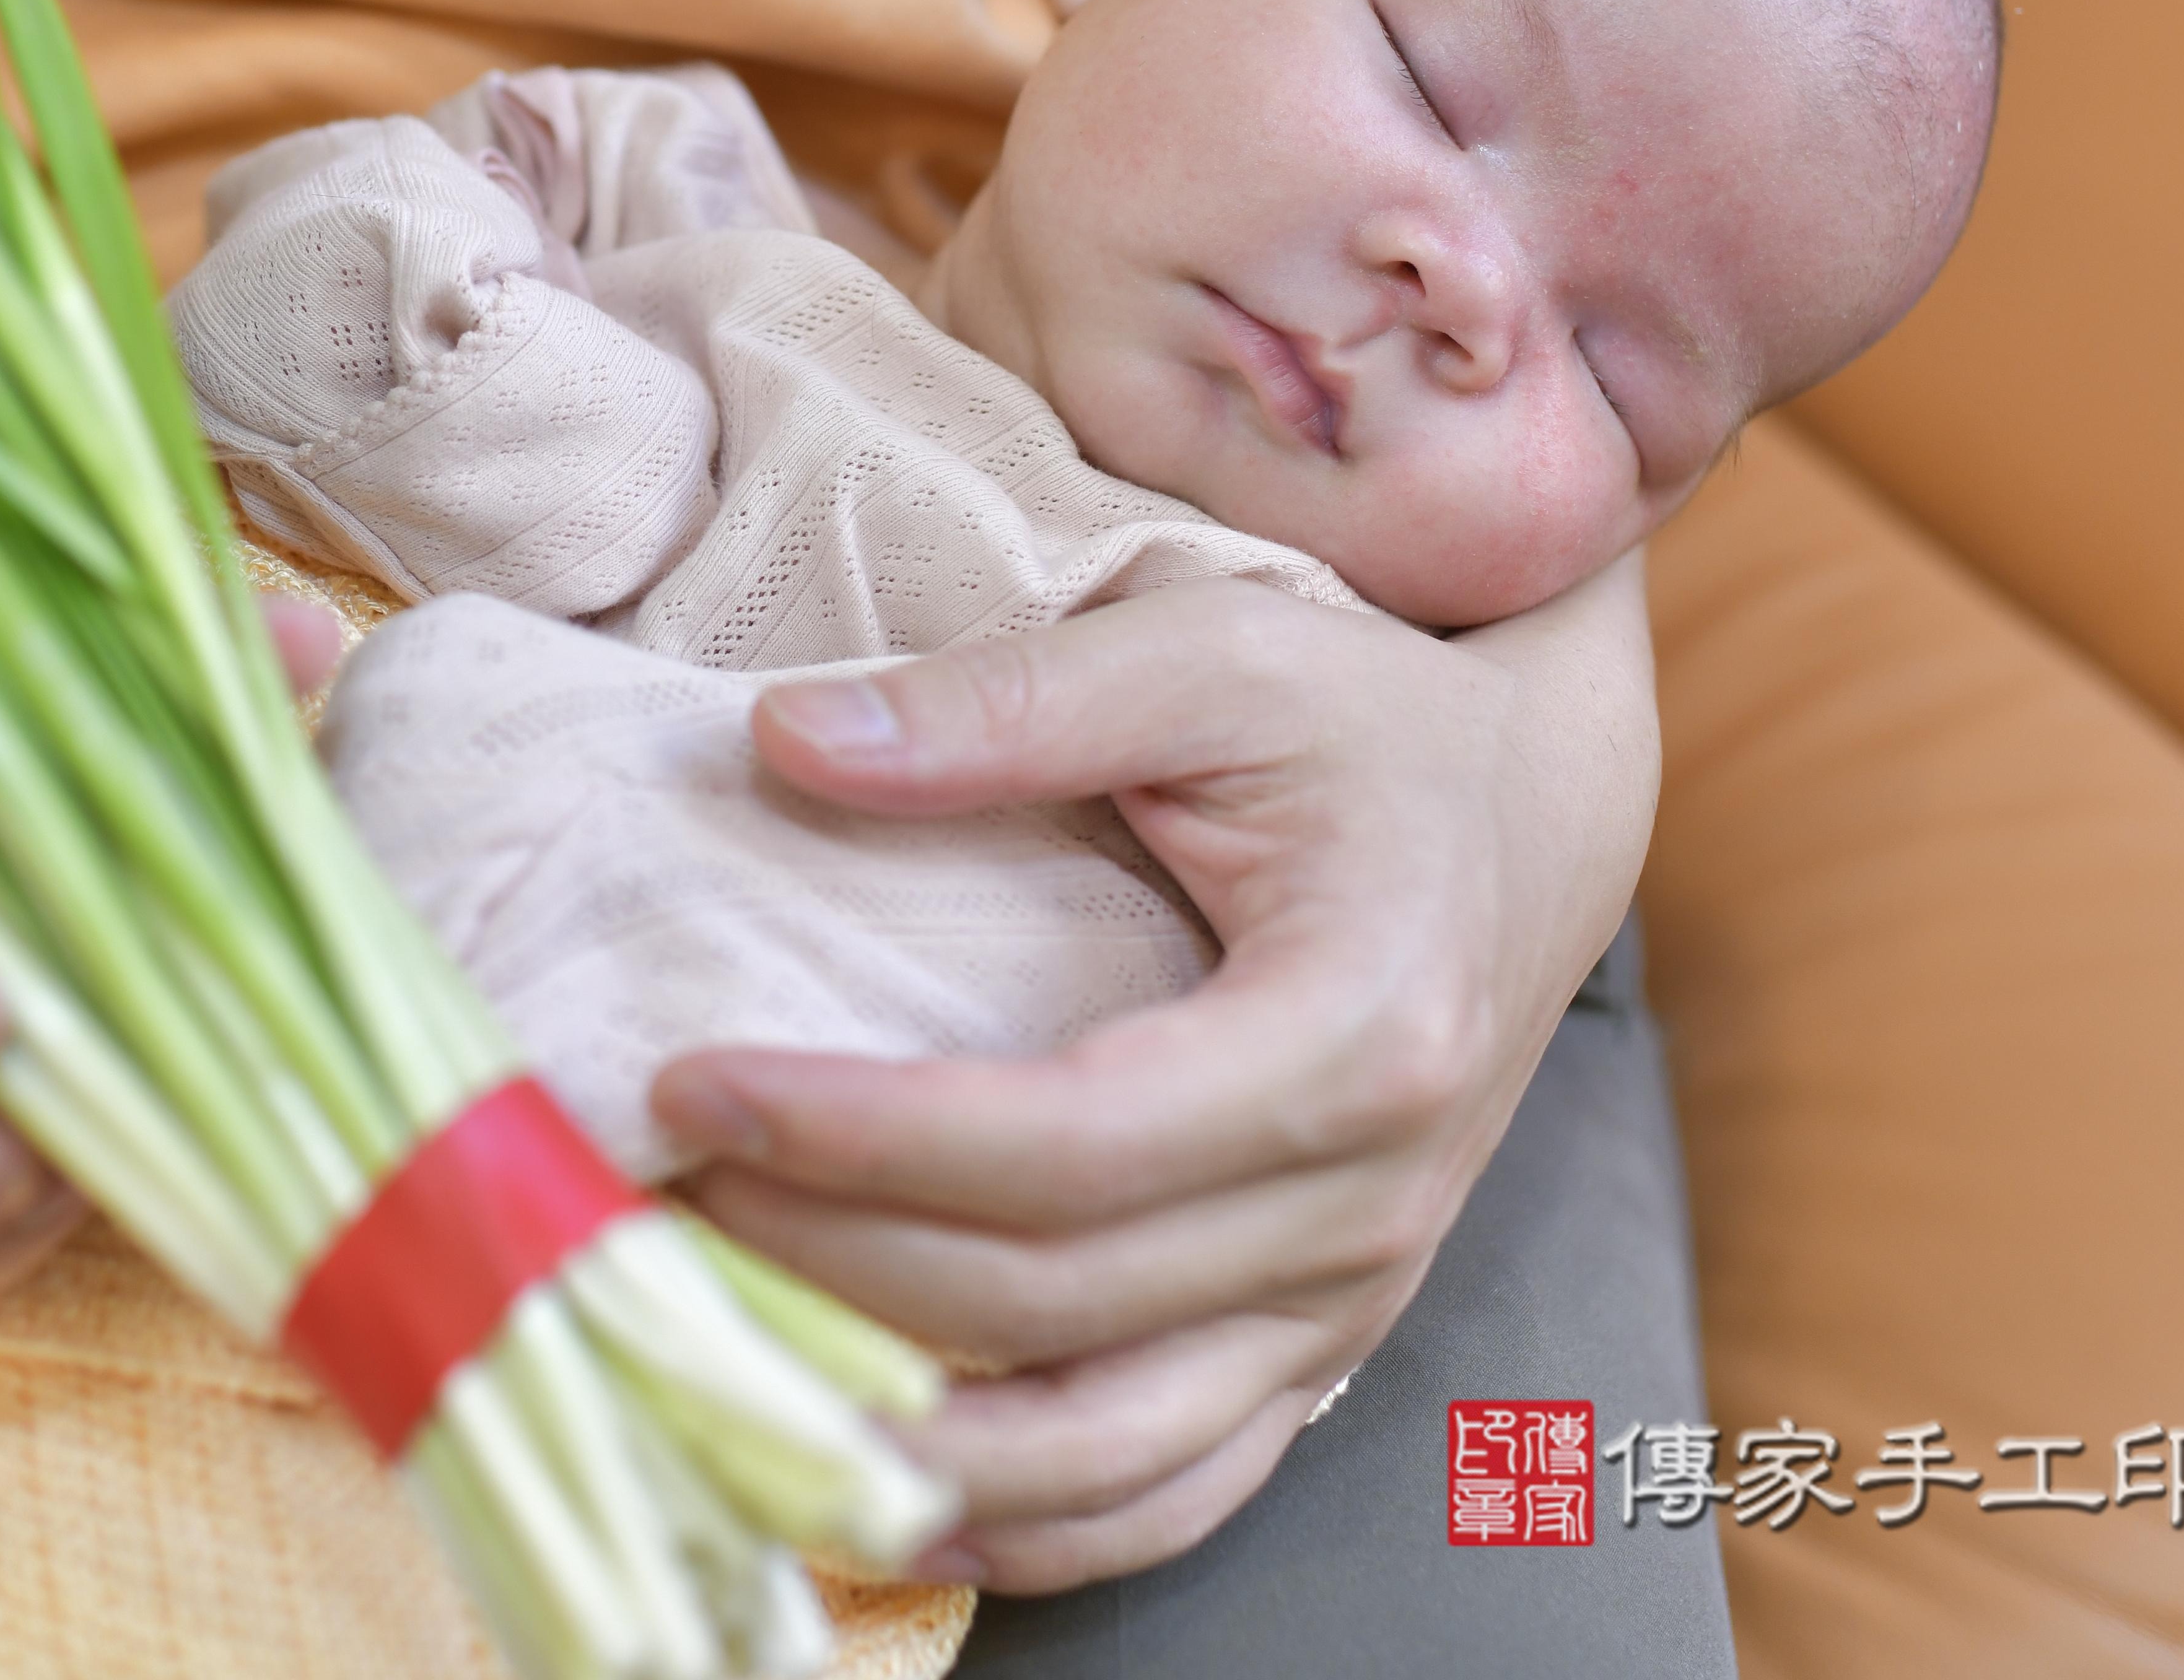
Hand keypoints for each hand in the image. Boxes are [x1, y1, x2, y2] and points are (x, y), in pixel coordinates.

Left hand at [651, 556, 1655, 1589]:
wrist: (1531, 823)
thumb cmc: (1371, 726)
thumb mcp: (1208, 654)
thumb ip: (1006, 701)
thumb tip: (786, 741)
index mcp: (1353, 1036)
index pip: (1068, 1143)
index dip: (865, 1137)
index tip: (696, 1086)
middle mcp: (1365, 1204)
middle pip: (1056, 1304)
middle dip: (829, 1264)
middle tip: (651, 1191)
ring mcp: (1349, 1299)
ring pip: (1108, 1454)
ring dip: (903, 1448)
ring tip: (723, 1375)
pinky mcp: (1320, 1344)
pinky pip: (1173, 1490)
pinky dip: (1028, 1528)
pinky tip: (882, 1501)